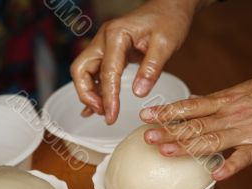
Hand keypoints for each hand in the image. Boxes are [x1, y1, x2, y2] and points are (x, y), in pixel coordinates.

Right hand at [70, 0, 206, 123]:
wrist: (170, 6)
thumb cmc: (169, 20)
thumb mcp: (165, 44)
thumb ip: (151, 68)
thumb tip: (138, 93)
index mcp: (117, 35)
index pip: (107, 72)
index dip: (108, 97)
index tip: (112, 116)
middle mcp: (104, 38)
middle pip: (81, 69)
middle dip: (87, 94)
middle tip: (105, 113)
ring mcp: (105, 44)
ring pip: (84, 70)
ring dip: (89, 92)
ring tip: (103, 111)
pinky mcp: (111, 50)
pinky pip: (96, 70)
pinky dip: (95, 87)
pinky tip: (98, 103)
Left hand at [139, 70, 251, 179]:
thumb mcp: (243, 91)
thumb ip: (220, 102)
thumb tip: (197, 107)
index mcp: (226, 100)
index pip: (191, 106)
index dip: (167, 111)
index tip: (147, 115)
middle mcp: (232, 114)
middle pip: (196, 124)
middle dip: (170, 131)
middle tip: (147, 137)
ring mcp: (246, 131)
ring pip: (212, 140)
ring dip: (188, 146)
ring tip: (166, 151)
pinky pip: (243, 158)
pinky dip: (230, 166)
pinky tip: (215, 174)